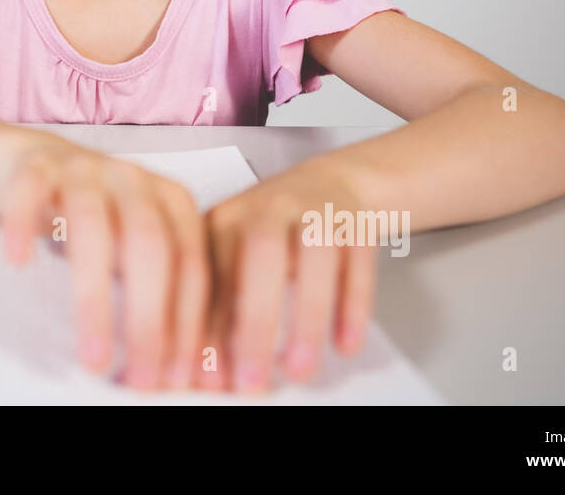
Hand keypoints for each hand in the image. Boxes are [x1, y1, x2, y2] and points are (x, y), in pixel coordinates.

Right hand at [0, 133, 208, 390]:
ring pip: (91, 226)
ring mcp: (85, 168)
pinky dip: (21, 222)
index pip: (190, 264)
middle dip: (149, 319)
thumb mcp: (140, 251)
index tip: (176, 376)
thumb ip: (164, 295)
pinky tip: (18, 262)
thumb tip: (179, 372)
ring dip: (93, 299)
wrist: (46, 166)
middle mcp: (134, 179)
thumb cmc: (103, 224)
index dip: (187, 322)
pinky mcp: (38, 164)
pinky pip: (29, 188)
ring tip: (92, 357)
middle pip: (149, 246)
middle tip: (142, 377)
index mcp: (174, 201)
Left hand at [195, 163, 378, 393]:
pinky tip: (344, 345)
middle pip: (260, 253)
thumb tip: (206, 375)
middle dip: (254, 321)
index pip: (211, 273)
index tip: (213, 379)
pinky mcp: (354, 221)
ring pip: (315, 253)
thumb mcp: (231, 259)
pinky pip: (358, 260)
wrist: (326, 184)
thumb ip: (217, 311)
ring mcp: (314, 210)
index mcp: (224, 220)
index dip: (209, 328)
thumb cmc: (269, 234)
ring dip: (307, 317)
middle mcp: (268, 208)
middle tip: (252, 380)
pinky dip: (353, 305)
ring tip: (299, 369)